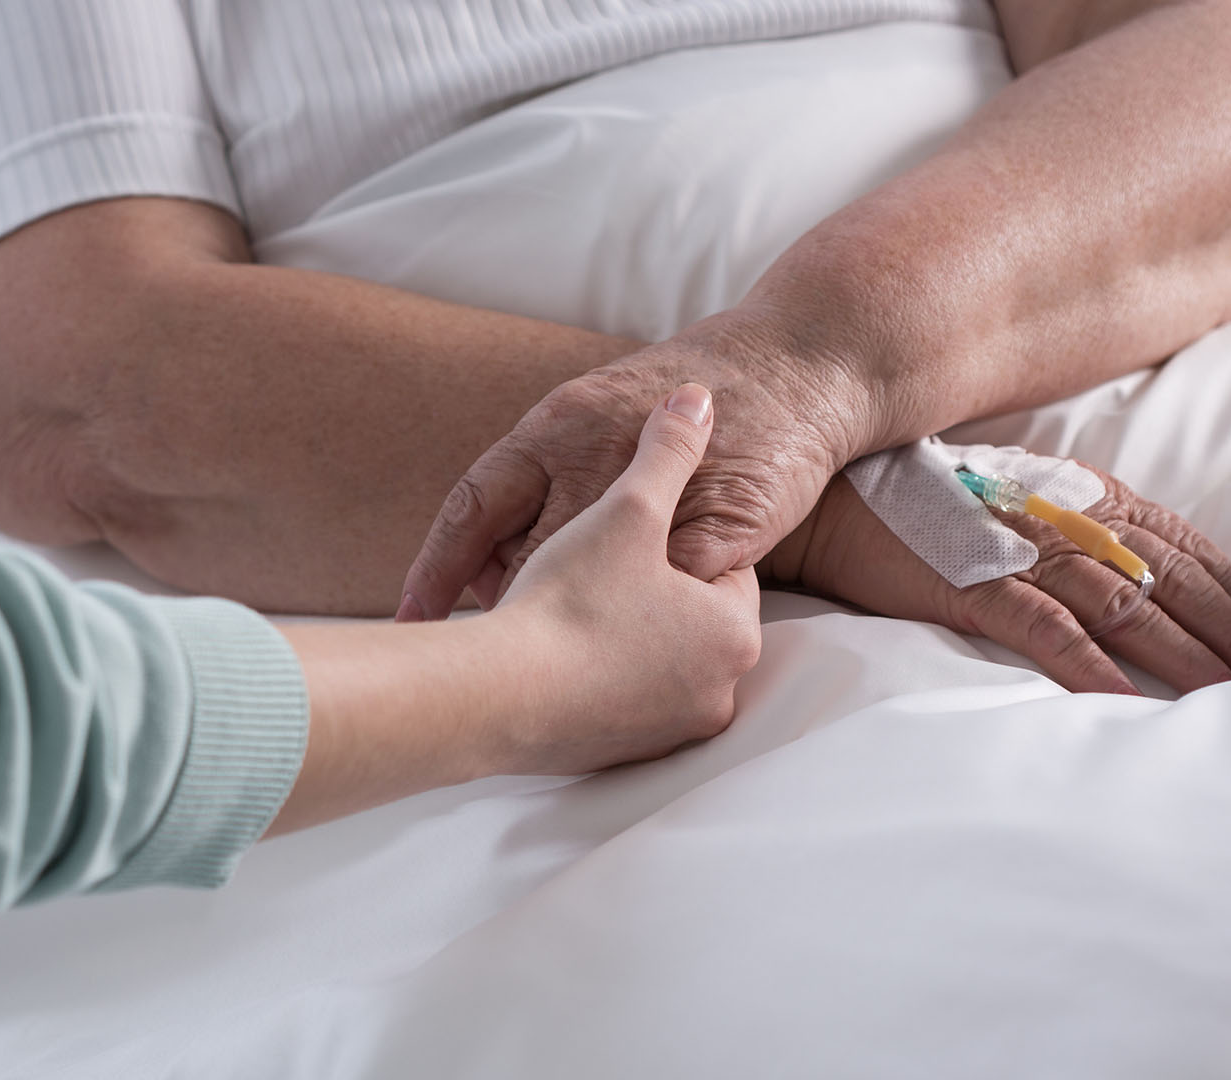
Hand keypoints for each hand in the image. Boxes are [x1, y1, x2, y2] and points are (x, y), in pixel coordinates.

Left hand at [398, 314, 869, 621]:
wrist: (798, 364)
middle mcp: (596, 456)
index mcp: (555, 427)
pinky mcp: (721, 531)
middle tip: (486, 649)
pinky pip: (671, 595)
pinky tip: (637, 647)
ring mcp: (662, 497)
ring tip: (555, 657)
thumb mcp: (592, 414)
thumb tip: (483, 546)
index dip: (436, 567)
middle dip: (506, 608)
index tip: (412, 619)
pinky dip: (649, 621)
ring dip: (575, 623)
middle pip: (527, 558)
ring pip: (595, 584)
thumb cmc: (688, 394)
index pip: (474, 505)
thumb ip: (541, 473)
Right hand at [488, 383, 762, 771]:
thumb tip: (695, 398)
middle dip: (643, 590)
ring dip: (616, 633)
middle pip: (682, 620)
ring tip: (567, 604)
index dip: (668, 542)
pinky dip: (591, 677)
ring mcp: (669, 733)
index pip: (720, 571)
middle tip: (594, 566)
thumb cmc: (574, 601)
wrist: (497, 700)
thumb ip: (668, 451)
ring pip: (647, 662)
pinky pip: (613, 703)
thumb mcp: (627, 508)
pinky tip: (552, 649)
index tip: (629, 533)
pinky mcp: (619, 758)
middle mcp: (718, 692)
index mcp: (733, 632)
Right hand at [762, 468, 1230, 693]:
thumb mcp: (1006, 498)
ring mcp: (1015, 550)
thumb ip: (1065, 526)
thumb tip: (1122, 572)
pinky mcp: (968, 584)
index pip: (1178, 542)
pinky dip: (1087, 666)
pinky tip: (1122, 700)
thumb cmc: (912, 502)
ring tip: (1224, 695)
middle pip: (1168, 576)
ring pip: (1123, 604)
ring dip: (1180, 654)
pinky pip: (1043, 629)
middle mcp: (1057, 516)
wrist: (824, 498)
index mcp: (1073, 493)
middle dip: (1230, 629)